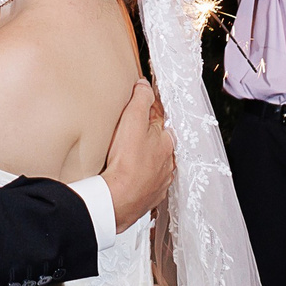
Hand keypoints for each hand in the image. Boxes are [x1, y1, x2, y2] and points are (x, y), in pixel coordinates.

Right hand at [99, 79, 175, 231]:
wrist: (117, 200)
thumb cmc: (126, 162)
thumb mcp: (132, 121)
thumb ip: (140, 100)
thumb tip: (145, 86)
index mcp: (166, 143)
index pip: (161, 122)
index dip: (149, 115)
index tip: (140, 113)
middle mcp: (167, 164)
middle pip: (160, 146)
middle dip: (150, 140)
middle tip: (133, 137)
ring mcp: (159, 183)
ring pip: (155, 167)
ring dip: (146, 162)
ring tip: (130, 159)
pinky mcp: (148, 198)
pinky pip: (147, 186)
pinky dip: (140, 181)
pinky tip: (130, 179)